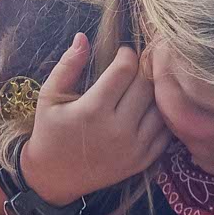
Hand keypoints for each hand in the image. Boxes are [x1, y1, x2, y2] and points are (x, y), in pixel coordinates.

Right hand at [18, 34, 171, 206]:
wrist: (54, 177)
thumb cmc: (49, 132)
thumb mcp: (48, 97)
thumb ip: (67, 66)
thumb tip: (83, 37)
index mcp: (92, 110)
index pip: (125, 69)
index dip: (127, 54)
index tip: (121, 54)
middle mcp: (117, 130)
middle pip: (146, 85)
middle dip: (141, 70)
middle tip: (133, 68)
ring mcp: (133, 148)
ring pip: (160, 107)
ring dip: (153, 93)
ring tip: (140, 88)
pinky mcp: (142, 161)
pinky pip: (165, 131)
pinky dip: (160, 116)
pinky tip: (147, 109)